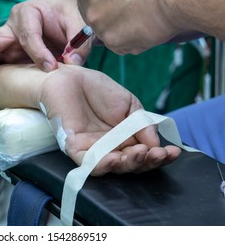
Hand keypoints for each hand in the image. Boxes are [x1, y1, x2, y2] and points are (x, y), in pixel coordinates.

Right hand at [0, 0, 91, 79]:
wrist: (68, 23)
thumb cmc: (71, 20)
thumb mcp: (80, 26)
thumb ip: (79, 44)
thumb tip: (71, 63)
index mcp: (28, 13)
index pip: (27, 35)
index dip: (38, 53)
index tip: (51, 67)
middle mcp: (10, 27)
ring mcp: (5, 43)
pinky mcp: (6, 57)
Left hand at [38, 64, 180, 175]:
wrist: (69, 77)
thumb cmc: (97, 89)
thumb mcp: (129, 104)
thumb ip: (142, 123)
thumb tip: (156, 143)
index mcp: (125, 138)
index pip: (145, 154)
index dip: (159, 156)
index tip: (173, 151)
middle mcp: (110, 147)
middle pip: (131, 164)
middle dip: (147, 162)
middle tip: (158, 153)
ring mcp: (93, 149)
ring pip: (113, 167)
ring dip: (129, 164)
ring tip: (141, 154)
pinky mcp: (75, 148)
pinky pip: (89, 163)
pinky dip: (103, 165)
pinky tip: (115, 159)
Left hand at [69, 0, 180, 54]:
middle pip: (88, 11)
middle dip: (105, 10)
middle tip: (129, 3)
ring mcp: (97, 21)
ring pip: (102, 29)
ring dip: (118, 26)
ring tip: (141, 13)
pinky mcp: (111, 40)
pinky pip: (116, 44)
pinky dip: (129, 39)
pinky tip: (144, 26)